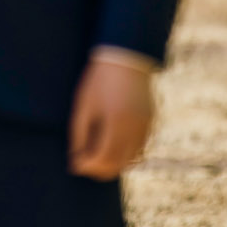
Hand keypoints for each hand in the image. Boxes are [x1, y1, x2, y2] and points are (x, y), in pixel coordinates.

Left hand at [67, 57, 155, 180]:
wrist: (125, 57)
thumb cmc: (99, 80)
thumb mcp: (84, 105)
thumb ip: (79, 135)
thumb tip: (75, 161)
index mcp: (116, 123)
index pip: (103, 158)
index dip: (88, 166)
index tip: (75, 164)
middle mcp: (135, 128)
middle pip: (119, 164)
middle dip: (100, 169)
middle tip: (84, 165)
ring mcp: (146, 126)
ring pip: (132, 159)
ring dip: (114, 163)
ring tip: (96, 156)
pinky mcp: (152, 122)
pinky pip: (141, 147)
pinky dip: (128, 154)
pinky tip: (113, 147)